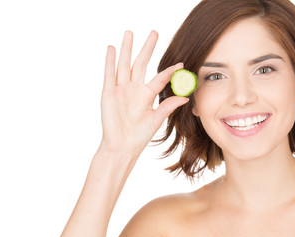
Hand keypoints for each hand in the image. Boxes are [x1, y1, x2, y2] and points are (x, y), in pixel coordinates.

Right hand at [99, 31, 187, 156]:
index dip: (170, 71)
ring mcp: (121, 89)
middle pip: (141, 63)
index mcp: (147, 95)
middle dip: (147, 48)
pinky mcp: (108, 93)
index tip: (181, 63)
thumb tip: (185, 98)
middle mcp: (134, 89)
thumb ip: (168, 107)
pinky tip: (111, 48)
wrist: (121, 146)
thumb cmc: (139, 136)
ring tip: (129, 33)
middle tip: (154, 32)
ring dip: (127, 49)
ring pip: (124, 64)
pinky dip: (109, 61)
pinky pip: (109, 74)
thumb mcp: (156, 120)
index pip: (160, 78)